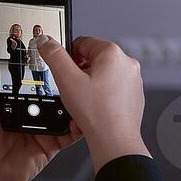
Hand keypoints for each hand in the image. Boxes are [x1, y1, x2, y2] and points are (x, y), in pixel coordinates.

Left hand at [0, 50, 82, 180]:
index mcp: (13, 98)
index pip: (28, 75)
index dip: (37, 63)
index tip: (46, 49)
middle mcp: (31, 108)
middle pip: (50, 89)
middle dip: (61, 79)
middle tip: (70, 66)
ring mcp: (44, 124)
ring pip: (64, 107)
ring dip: (73, 99)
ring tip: (80, 89)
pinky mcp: (54, 141)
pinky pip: (70, 131)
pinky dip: (78, 125)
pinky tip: (82, 116)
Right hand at [38, 36, 149, 171]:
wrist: (115, 139)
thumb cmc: (96, 113)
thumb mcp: (67, 80)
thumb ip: (54, 56)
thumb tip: (46, 41)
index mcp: (112, 53)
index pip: (83, 42)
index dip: (68, 55)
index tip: (63, 68)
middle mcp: (127, 63)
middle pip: (94, 59)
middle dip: (80, 72)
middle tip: (72, 88)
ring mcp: (133, 80)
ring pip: (104, 75)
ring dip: (90, 84)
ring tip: (83, 100)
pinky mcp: (134, 95)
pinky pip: (113, 89)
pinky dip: (102, 95)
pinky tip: (95, 108)